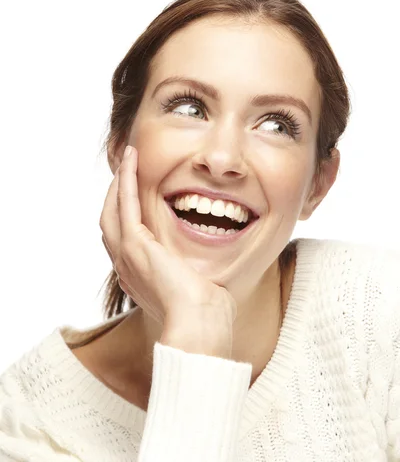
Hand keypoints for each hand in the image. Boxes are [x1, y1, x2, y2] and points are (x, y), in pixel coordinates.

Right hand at [99, 145, 236, 350]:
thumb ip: (195, 279)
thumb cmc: (205, 315)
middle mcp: (126, 266)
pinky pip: (125, 202)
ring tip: (128, 160)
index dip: (125, 215)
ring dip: (118, 182)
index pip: (124, 239)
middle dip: (116, 195)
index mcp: (139, 277)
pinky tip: (131, 160)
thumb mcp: (195, 291)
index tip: (136, 196)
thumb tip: (211, 282)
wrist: (200, 326)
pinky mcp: (135, 244)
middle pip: (110, 222)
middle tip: (127, 172)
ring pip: (112, 209)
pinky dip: (125, 179)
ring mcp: (126, 255)